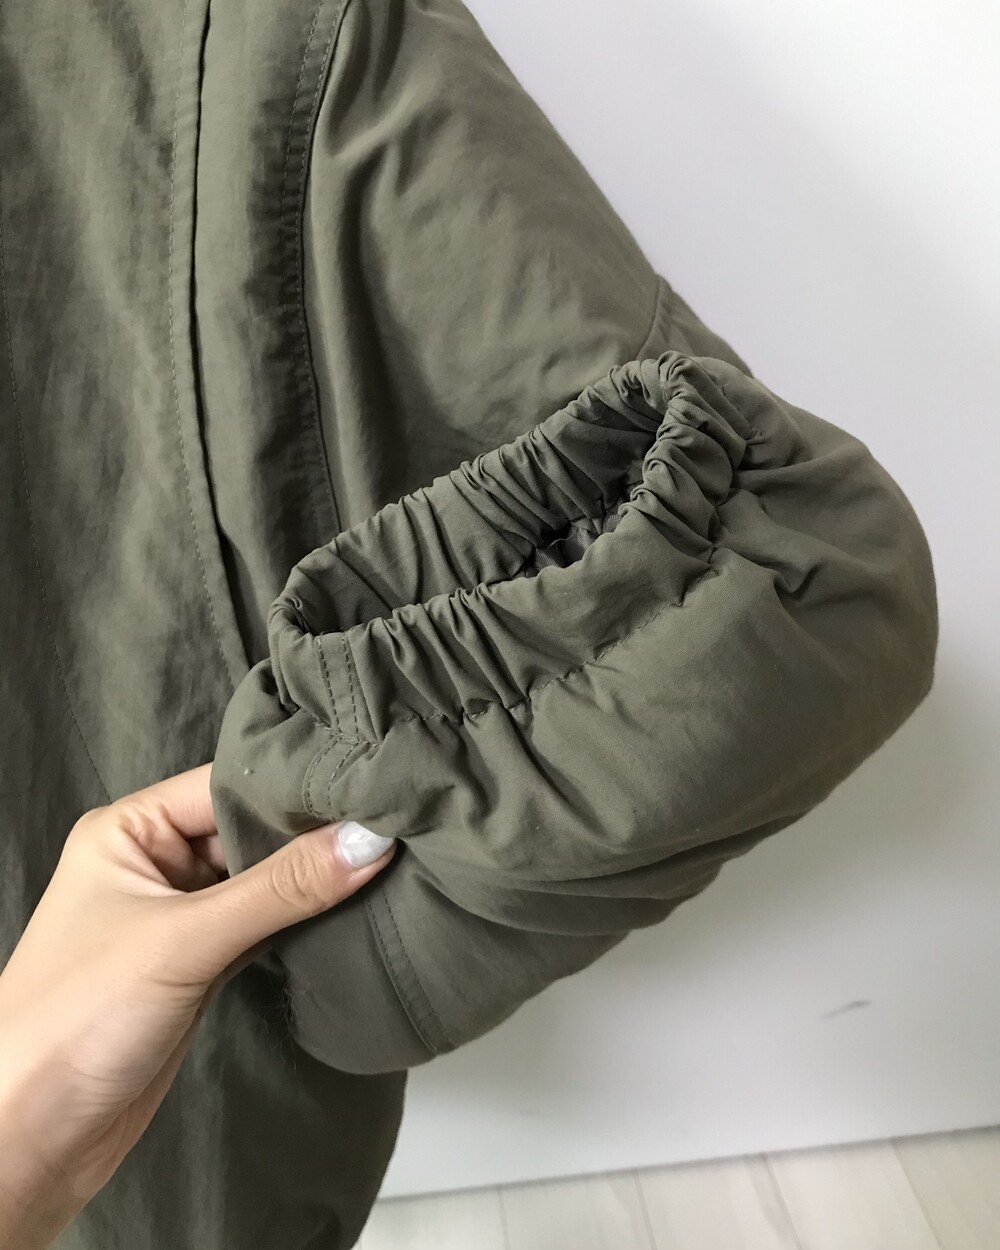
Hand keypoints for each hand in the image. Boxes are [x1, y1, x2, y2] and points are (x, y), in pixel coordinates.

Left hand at [0, 763, 394, 1247]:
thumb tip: (367, 841)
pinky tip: (346, 910)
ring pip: (262, 880)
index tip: (367, 784)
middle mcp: (154, 863)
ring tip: (382, 861)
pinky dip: (301, 921)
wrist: (33, 1138)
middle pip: (249, 830)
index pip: (225, 783)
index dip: (293, 784)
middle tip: (387, 822)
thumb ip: (280, 889)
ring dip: (310, 880)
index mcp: (129, 830)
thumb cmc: (72, 1021)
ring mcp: (179, 917)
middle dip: (310, 833)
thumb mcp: (184, 940)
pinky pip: (264, 925)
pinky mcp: (200, 965)